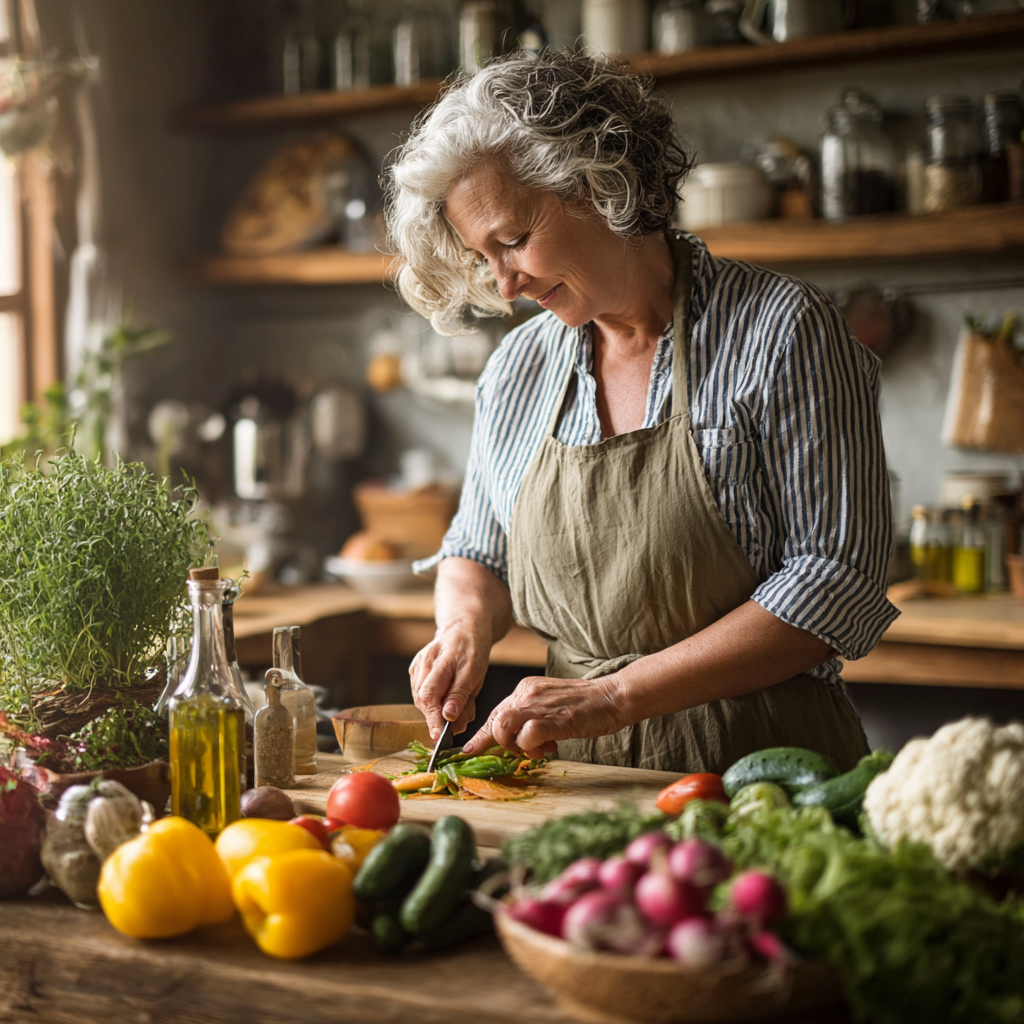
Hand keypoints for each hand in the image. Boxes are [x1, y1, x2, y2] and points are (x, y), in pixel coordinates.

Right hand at [409, 621, 490, 740]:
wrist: (464, 628)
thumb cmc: (473, 651)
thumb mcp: (475, 674)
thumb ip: (461, 696)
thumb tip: (448, 719)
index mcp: (441, 660)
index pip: (430, 695)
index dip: (433, 718)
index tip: (439, 736)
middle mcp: (424, 662)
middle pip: (423, 700)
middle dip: (438, 717)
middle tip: (458, 725)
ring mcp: (417, 666)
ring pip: (421, 699)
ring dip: (437, 710)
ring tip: (458, 709)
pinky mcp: (415, 670)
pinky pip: (421, 693)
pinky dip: (434, 702)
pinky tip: (448, 699)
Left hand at [462, 674, 625, 757]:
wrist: (612, 697)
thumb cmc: (587, 706)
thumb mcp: (552, 707)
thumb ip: (533, 719)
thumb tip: (521, 742)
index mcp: (526, 689)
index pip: (496, 713)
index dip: (482, 735)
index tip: (468, 750)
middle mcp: (526, 693)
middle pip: (494, 721)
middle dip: (498, 745)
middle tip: (522, 753)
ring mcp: (537, 704)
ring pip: (501, 727)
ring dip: (513, 745)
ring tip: (535, 750)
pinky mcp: (550, 719)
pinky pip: (524, 737)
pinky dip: (531, 748)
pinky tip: (548, 747)